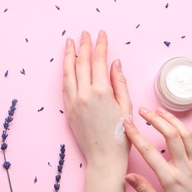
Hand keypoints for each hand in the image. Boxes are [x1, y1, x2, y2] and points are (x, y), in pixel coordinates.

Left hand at [63, 30, 131, 169]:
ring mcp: (73, 102)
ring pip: (68, 72)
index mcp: (101, 92)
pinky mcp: (68, 110)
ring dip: (69, 55)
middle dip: (84, 45)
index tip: (101, 34)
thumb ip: (119, 82)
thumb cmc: (120, 135)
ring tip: (69, 42)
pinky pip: (65, 86)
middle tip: (85, 33)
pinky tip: (67, 65)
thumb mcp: (126, 107)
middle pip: (82, 63)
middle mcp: (84, 94)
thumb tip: (115, 63)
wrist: (104, 158)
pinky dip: (65, 72)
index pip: (99, 61)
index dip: (101, 45)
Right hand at [124, 107, 191, 191]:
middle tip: (143, 110)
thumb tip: (128, 177)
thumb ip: (145, 191)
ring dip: (170, 119)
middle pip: (170, 135)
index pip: (149, 152)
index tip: (127, 124)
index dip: (136, 135)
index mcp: (171, 180)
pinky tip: (174, 123)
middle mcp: (185, 167)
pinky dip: (182, 127)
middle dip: (155, 119)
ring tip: (158, 110)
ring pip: (185, 133)